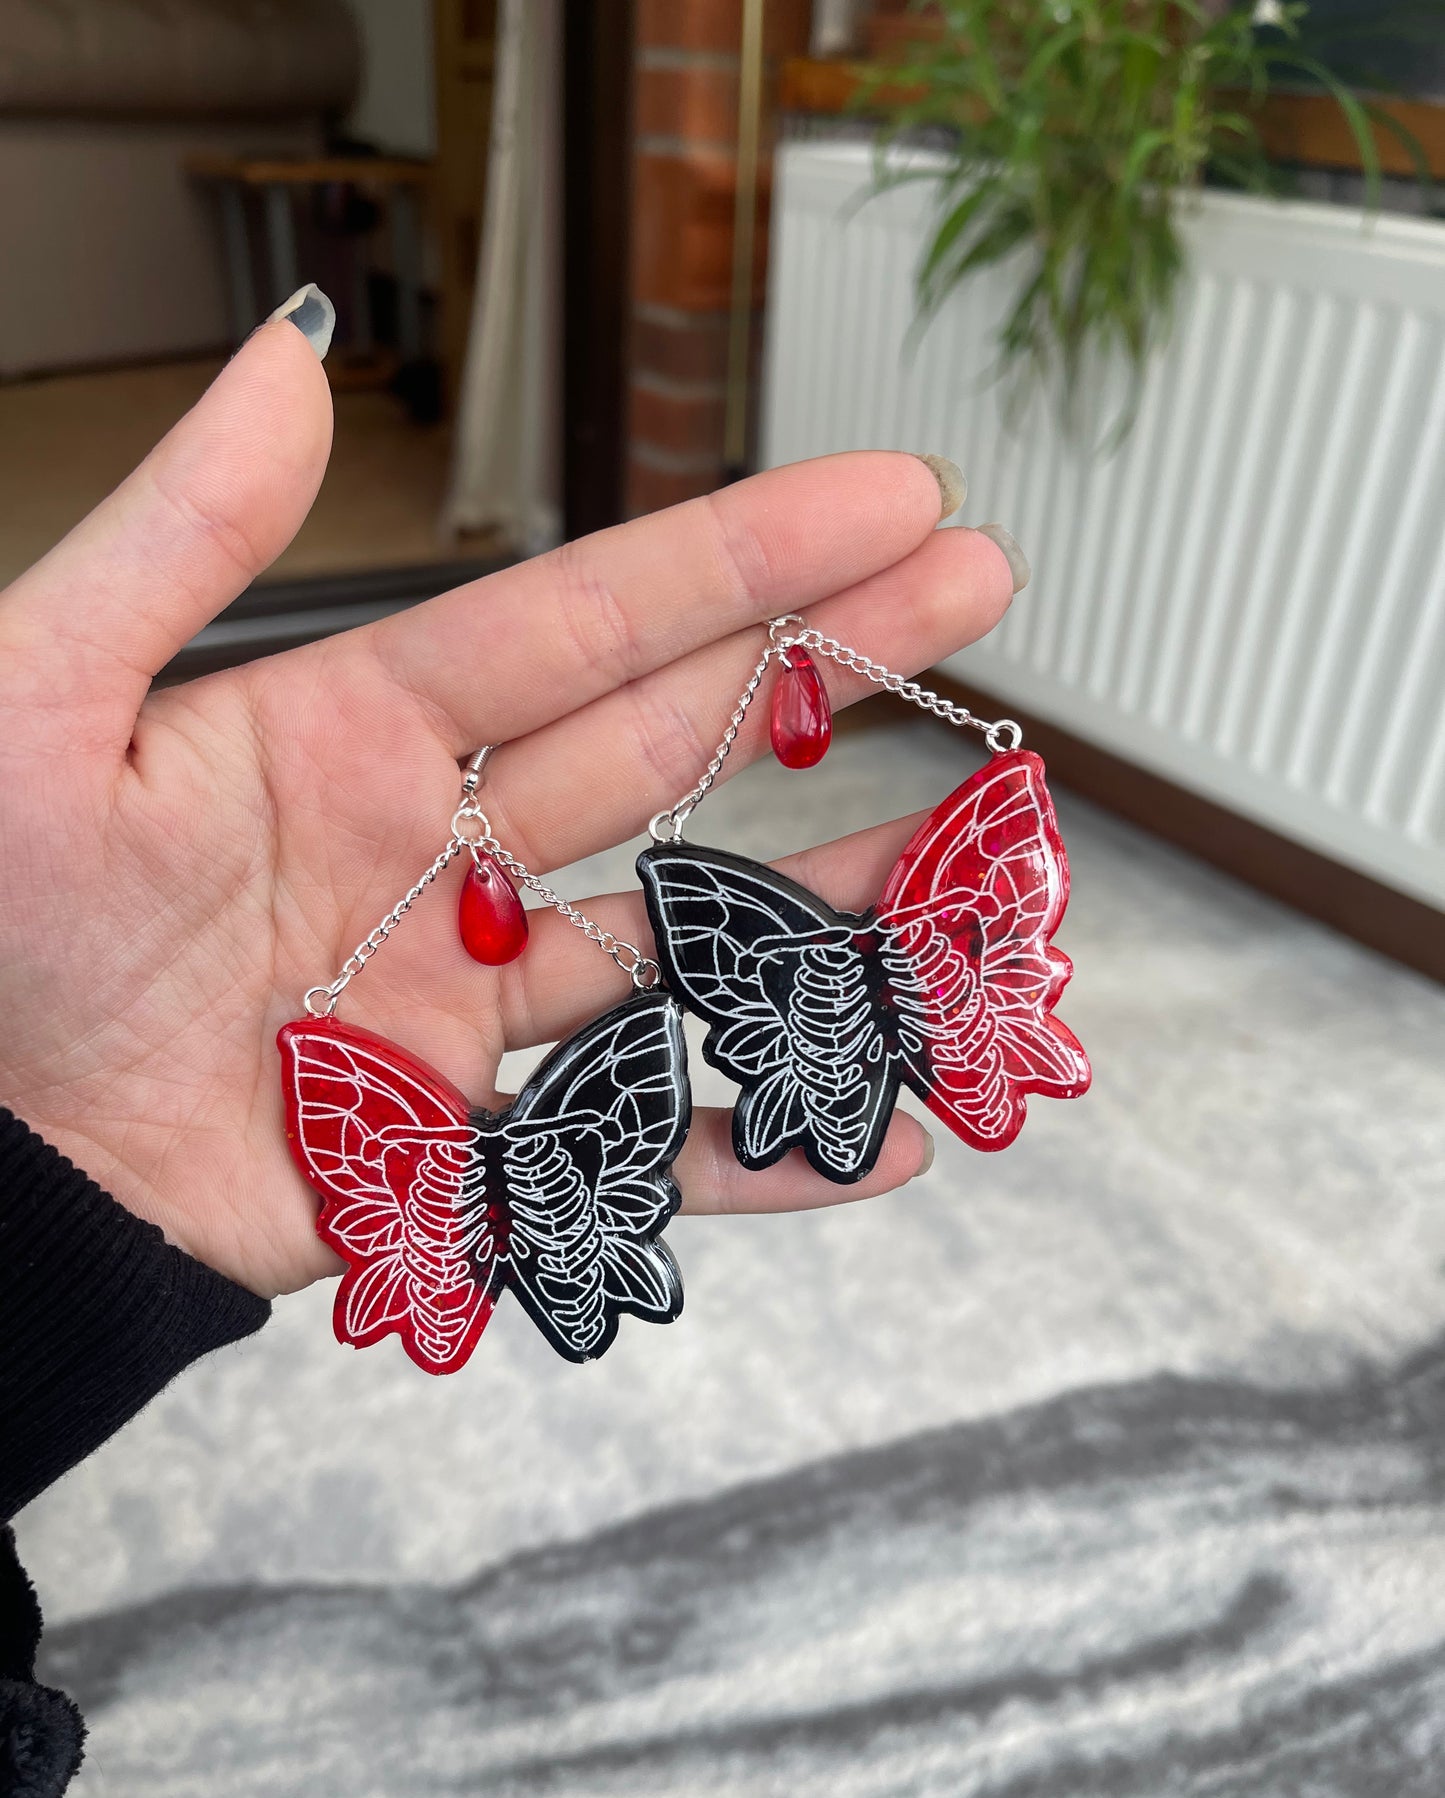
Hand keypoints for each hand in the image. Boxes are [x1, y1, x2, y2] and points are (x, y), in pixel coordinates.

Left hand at [0, 319, 1014, 1295]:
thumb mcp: (43, 700)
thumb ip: (181, 540)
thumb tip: (291, 359)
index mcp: (356, 732)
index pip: (590, 620)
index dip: (746, 554)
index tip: (888, 495)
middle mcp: (438, 852)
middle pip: (671, 742)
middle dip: (830, 663)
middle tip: (975, 587)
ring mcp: (463, 998)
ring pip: (684, 934)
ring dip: (830, 898)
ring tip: (966, 852)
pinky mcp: (460, 1139)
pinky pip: (633, 1141)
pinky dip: (754, 1147)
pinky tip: (871, 1130)